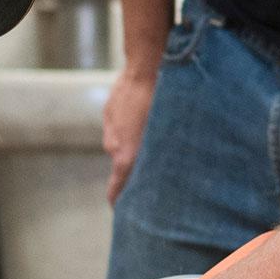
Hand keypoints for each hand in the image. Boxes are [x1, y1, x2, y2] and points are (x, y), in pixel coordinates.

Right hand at [102, 70, 156, 203]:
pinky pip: (121, 126)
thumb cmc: (162, 102)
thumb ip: (162, 158)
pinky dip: (131, 125)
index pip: (115, 190)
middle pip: (124, 165)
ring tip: (154, 133)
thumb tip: (169, 175)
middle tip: (156, 165)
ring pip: (123, 143)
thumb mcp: (168, 134)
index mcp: (125, 156)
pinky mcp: (109, 112)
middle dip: (137, 167)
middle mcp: (113, 145)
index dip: (118, 202)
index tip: (123, 212)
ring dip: (136, 141)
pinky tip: (145, 114)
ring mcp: (109, 127)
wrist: (145, 66)